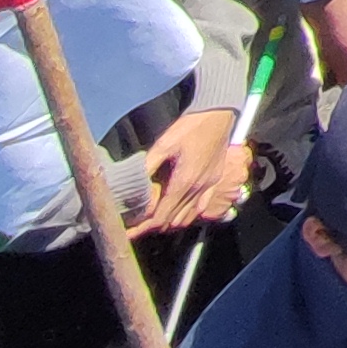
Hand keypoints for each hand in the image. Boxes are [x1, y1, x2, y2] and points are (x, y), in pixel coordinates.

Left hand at [131, 108, 248, 236]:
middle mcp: (197, 190)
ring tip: (153, 219)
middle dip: (152, 226)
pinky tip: (179, 212)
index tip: (127, 233)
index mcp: (183, 182)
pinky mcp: (215, 181)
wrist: (219, 114)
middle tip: (135, 226)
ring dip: (169, 222)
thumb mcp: (164, 144)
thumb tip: (131, 184)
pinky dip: (187, 215)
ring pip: (186, 217)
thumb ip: (148, 166)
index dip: (142, 228)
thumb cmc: (190, 127)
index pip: (160, 216)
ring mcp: (208, 187)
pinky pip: (200, 208)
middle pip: (171, 220)